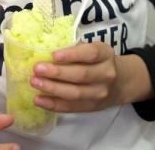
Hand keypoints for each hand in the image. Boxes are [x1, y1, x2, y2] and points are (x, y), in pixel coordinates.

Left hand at [30, 42, 152, 112]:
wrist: (119, 82)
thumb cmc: (97, 60)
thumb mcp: (92, 48)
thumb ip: (75, 48)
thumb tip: (45, 49)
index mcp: (105, 54)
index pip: (90, 54)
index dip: (72, 55)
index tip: (53, 55)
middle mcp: (106, 74)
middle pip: (81, 75)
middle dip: (57, 73)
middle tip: (37, 69)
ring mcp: (100, 93)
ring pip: (75, 93)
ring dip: (52, 89)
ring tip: (35, 83)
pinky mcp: (92, 107)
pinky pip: (71, 107)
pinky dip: (53, 105)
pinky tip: (39, 100)